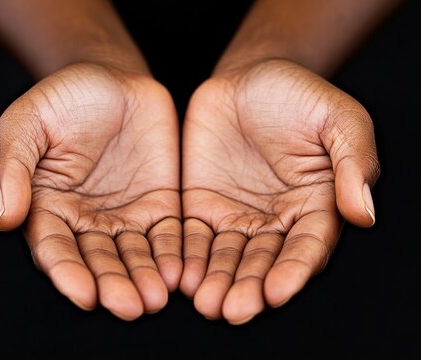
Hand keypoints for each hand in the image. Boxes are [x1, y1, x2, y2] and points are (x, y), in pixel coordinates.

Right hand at [0, 62, 180, 319]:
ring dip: (145, 279)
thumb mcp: (26, 124)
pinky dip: (173, 255)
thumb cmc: (64, 98)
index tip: (85, 295)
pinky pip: (167, 235)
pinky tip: (179, 272)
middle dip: (114, 285)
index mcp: (50, 208)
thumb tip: (6, 218)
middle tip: (130, 307)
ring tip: (155, 299)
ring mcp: (126, 215)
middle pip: (99, 261)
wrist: (113, 78)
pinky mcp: (159, 204)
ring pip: (135, 255)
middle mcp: (88, 220)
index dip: (68, 273)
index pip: (56, 249)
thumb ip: (14, 169)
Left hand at [180, 59, 379, 323]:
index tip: (276, 292)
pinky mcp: (202, 206)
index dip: (294, 270)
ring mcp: (237, 215)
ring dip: (216, 281)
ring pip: (227, 257)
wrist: (248, 77)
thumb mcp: (338, 118)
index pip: (307, 247)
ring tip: (205, 303)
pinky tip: (181, 275)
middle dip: (249, 288)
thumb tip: (362, 213)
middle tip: (232, 310)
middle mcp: (276, 220)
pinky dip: (188, 257)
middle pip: (263, 262)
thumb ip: (353, 163)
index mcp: (315, 206)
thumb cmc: (298, 95)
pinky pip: (194, 237)